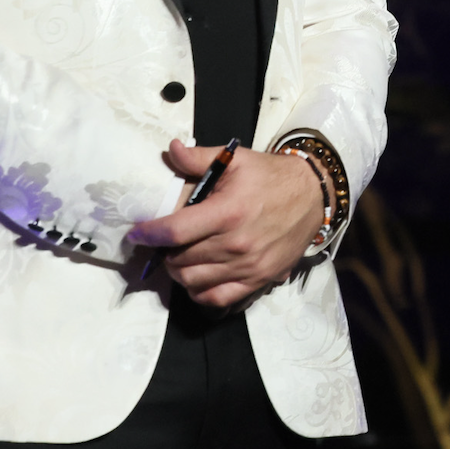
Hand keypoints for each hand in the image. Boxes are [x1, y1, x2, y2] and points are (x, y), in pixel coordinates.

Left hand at [131, 141, 323, 307]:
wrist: (313, 195)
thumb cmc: (271, 176)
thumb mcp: (237, 159)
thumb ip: (200, 158)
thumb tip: (170, 150)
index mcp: (227, 211)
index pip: (175, 231)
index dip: (149, 234)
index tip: (136, 233)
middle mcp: (236, 244)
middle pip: (181, 259)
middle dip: (165, 251)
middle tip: (164, 242)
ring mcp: (248, 266)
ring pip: (194, 281)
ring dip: (179, 271)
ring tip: (179, 257)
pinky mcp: (258, 280)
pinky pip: (218, 298)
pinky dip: (200, 292)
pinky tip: (197, 278)